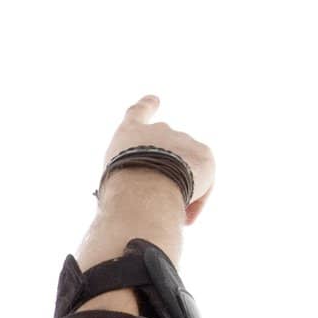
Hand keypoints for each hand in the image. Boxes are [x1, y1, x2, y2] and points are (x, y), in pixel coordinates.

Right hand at [104, 95, 214, 225]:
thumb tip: (148, 190)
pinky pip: (203, 180)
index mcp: (129, 133)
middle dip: (166, 166)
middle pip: (167, 144)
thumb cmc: (119, 191)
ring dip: (181, 185)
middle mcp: (158, 130)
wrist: (143, 189)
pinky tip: (186, 217)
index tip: (155, 99)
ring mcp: (183, 139)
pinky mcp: (204, 154)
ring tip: (170, 210)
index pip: (138, 112)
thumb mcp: (113, 180)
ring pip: (186, 165)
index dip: (147, 106)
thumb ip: (129, 177)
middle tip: (159, 193)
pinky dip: (197, 199)